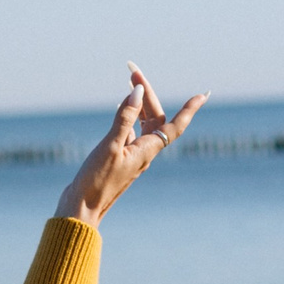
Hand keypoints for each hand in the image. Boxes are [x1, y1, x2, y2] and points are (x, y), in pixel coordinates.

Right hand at [56, 66, 205, 225]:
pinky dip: (128, 119)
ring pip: (143, 125)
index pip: (175, 125)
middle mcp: (144, 153)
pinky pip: (130, 134)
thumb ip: (124, 118)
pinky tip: (120, 111)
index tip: (203, 95)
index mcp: (147, 150)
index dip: (189, 109)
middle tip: (133, 73)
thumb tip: (137, 92)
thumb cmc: (96, 182)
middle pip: (154, 118)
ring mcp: (131, 157)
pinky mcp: (118, 161)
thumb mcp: (110, 146)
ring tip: (130, 84)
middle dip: (147, 94)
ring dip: (139, 104)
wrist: (80, 210)